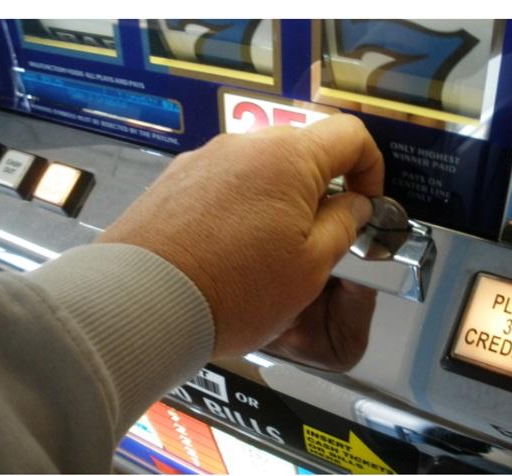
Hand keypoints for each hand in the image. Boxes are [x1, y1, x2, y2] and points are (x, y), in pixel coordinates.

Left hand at [97, 114, 383, 366]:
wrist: (141, 303)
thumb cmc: (231, 290)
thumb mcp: (310, 267)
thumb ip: (343, 226)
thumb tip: (354, 205)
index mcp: (288, 158)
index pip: (350, 136)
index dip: (370, 167)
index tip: (365, 202)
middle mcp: (245, 145)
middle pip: (304, 150)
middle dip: (322, 188)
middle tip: (319, 235)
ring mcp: (205, 158)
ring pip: (263, 167)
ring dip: (280, 197)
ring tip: (268, 249)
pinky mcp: (177, 178)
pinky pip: (226, 180)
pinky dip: (242, 203)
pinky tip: (231, 244)